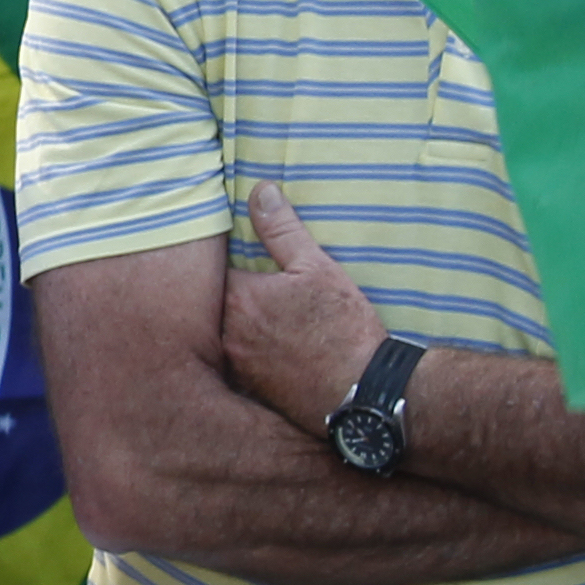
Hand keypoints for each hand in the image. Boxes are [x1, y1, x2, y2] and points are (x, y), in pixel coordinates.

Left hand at [222, 181, 388, 432]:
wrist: (365, 393)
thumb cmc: (343, 328)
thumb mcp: (317, 267)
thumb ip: (282, 229)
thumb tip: (260, 191)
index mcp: (239, 299)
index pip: (219, 270)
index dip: (237, 264)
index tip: (254, 263)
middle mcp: (228, 335)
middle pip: (221, 304)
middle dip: (240, 295)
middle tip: (269, 293)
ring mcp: (238, 366)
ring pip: (230, 334)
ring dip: (245, 326)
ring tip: (276, 321)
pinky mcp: (252, 391)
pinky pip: (242, 363)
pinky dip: (254, 354)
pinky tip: (279, 351)